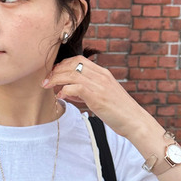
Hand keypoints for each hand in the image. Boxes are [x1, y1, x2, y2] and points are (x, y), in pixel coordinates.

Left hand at [42, 55, 157, 139]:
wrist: (134, 121)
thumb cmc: (117, 112)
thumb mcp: (101, 96)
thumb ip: (84, 92)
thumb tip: (65, 91)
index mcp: (103, 73)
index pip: (79, 60)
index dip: (63, 64)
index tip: (54, 73)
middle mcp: (101, 76)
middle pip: (72, 64)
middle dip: (56, 70)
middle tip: (46, 80)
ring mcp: (100, 85)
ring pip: (71, 74)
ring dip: (56, 79)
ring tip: (47, 86)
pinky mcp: (97, 97)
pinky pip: (76, 87)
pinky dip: (65, 90)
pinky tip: (60, 96)